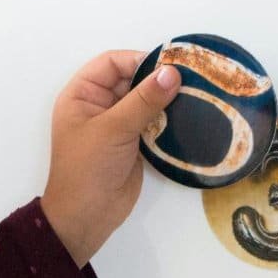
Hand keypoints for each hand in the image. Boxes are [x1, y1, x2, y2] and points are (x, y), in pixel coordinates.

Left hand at [41, 51, 179, 266]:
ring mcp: (119, 123)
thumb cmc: (88, 168)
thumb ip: (144, 100)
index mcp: (82, 95)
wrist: (88, 217)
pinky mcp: (135, 141)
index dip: (139, 60)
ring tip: (196, 95)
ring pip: (147, 100)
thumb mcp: (114, 129)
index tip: (170, 67)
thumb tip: (173, 72)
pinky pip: (155, 120)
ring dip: (168, 99)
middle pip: (133, 79)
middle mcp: (100, 104)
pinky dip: (171, 117)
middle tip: (191, 79)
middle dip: (159, 79)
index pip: (112, 63)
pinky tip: (190, 115)